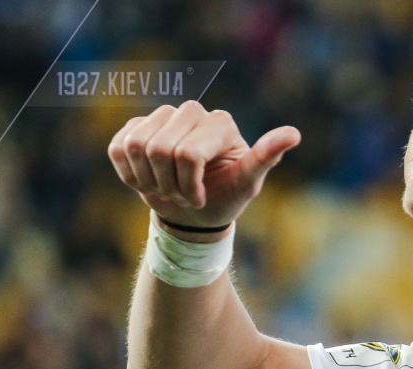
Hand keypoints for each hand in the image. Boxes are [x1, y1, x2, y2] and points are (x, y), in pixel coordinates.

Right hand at [108, 100, 300, 227]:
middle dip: (169, 184)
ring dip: (149, 180)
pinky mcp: (134, 127)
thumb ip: (266, 157)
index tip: (202, 198)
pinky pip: (118, 149)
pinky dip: (129, 175)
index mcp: (221, 122)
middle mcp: (191, 111)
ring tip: (168, 188)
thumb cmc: (225, 198)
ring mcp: (161, 117)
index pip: (187, 154)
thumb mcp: (248, 184)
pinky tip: (148, 180)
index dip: (188, 185)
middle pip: (160, 149)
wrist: (194, 213)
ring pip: (135, 147)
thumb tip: (295, 133)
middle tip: (184, 195)